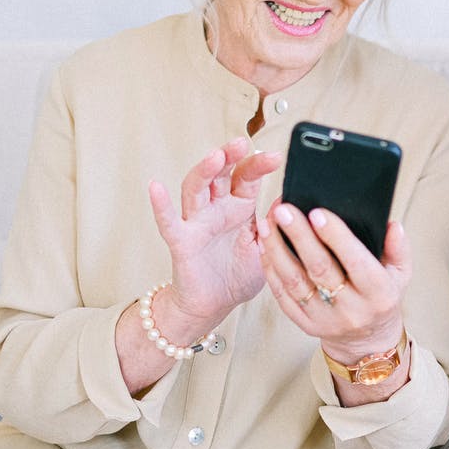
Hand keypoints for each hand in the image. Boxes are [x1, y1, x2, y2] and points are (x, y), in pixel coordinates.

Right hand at [148, 137, 282, 323]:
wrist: (215, 306)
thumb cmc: (238, 275)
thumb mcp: (267, 249)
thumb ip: (277, 227)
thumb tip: (292, 203)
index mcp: (239, 206)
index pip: (247, 176)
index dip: (259, 164)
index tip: (276, 157)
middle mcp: (217, 208)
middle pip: (220, 173)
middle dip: (230, 155)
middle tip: (242, 143)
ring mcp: (197, 222)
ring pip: (196, 188)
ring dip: (204, 170)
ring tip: (215, 156)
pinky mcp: (181, 241)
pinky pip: (169, 222)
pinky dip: (161, 205)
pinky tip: (156, 187)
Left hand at [258, 203, 410, 362]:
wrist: (366, 340)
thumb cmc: (381, 297)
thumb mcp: (400, 274)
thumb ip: (398, 248)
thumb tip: (391, 225)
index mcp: (378, 294)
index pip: (356, 262)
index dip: (336, 237)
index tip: (318, 213)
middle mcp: (351, 309)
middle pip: (320, 269)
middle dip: (300, 236)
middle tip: (284, 210)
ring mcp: (325, 319)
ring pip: (295, 282)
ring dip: (277, 250)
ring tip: (268, 223)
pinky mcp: (305, 324)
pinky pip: (283, 296)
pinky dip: (271, 270)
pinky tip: (265, 247)